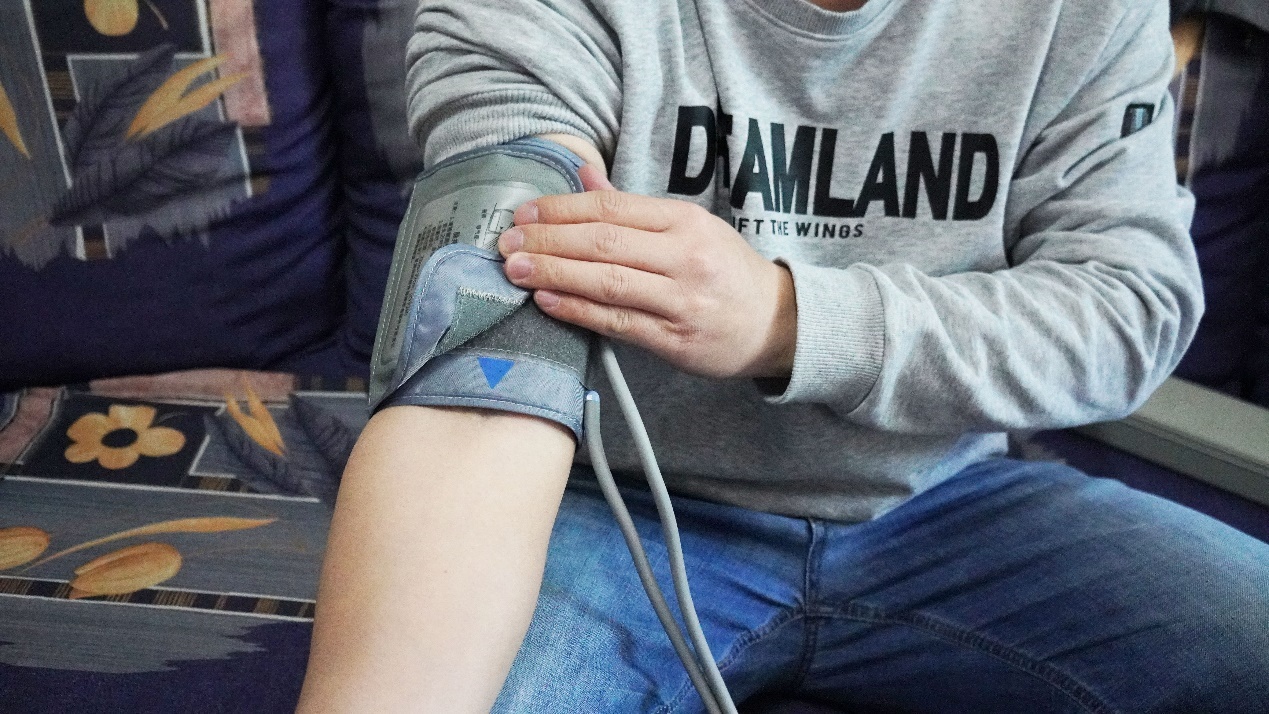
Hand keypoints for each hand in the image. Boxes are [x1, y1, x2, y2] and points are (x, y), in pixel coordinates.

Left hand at [497, 165, 796, 378]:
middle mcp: (684, 256)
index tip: (525, 213)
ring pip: (607, 281)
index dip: (562, 209)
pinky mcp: (675, 339)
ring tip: (516, 269)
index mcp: (684, 221)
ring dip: (555, 274)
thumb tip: (582, 173)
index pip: (611, 207)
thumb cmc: (724, 272)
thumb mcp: (689, 227)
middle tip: (508, 242)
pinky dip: (578, 311)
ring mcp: (681, 299)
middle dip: (549, 240)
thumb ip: (632, 206)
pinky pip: (618, 322)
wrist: (776, 323)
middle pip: (603, 242)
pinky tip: (548, 301)